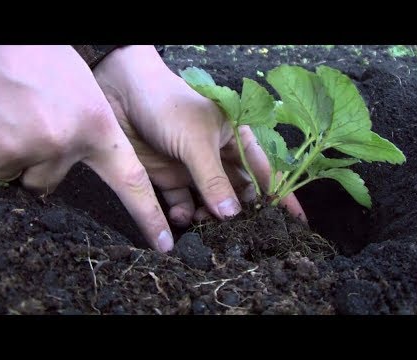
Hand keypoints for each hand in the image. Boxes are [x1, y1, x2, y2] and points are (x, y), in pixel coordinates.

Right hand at [0, 45, 173, 251]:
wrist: (14, 39)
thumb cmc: (50, 60)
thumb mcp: (86, 97)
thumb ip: (90, 137)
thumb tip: (74, 171)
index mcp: (98, 129)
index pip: (132, 183)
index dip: (148, 216)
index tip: (163, 244)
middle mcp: (68, 142)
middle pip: (50, 181)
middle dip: (42, 163)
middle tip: (36, 126)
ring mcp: (33, 146)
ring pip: (25, 172)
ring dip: (20, 152)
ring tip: (20, 116)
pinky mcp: (1, 148)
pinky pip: (0, 165)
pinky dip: (0, 147)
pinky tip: (5, 118)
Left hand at [93, 45, 305, 225]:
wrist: (120, 93)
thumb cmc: (168, 104)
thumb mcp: (197, 140)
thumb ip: (214, 179)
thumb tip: (233, 215)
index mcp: (236, 138)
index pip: (266, 170)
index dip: (282, 195)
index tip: (296, 221)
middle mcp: (218, 156)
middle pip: (239, 192)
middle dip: (241, 214)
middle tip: (242, 235)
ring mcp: (194, 168)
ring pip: (211, 203)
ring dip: (211, 218)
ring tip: (207, 228)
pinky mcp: (169, 177)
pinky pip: (182, 203)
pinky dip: (184, 215)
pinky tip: (182, 219)